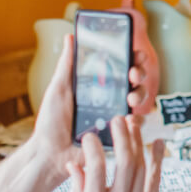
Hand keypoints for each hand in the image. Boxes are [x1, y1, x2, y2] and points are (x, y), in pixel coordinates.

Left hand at [31, 35, 153, 182]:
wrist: (49, 154)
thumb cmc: (51, 122)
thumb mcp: (59, 88)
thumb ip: (67, 64)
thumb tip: (70, 37)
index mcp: (99, 84)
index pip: (121, 66)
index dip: (133, 57)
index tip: (135, 52)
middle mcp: (111, 97)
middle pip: (136, 79)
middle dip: (140, 73)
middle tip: (133, 74)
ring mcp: (116, 115)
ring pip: (140, 98)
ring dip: (140, 94)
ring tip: (130, 98)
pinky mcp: (119, 133)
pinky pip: (136, 125)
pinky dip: (137, 120)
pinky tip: (129, 118)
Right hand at [66, 116, 164, 191]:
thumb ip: (77, 188)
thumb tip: (73, 163)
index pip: (95, 169)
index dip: (93, 149)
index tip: (90, 136)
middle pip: (125, 162)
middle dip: (122, 137)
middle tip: (117, 119)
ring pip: (141, 167)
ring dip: (138, 142)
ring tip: (133, 124)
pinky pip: (156, 180)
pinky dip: (158, 159)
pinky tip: (157, 142)